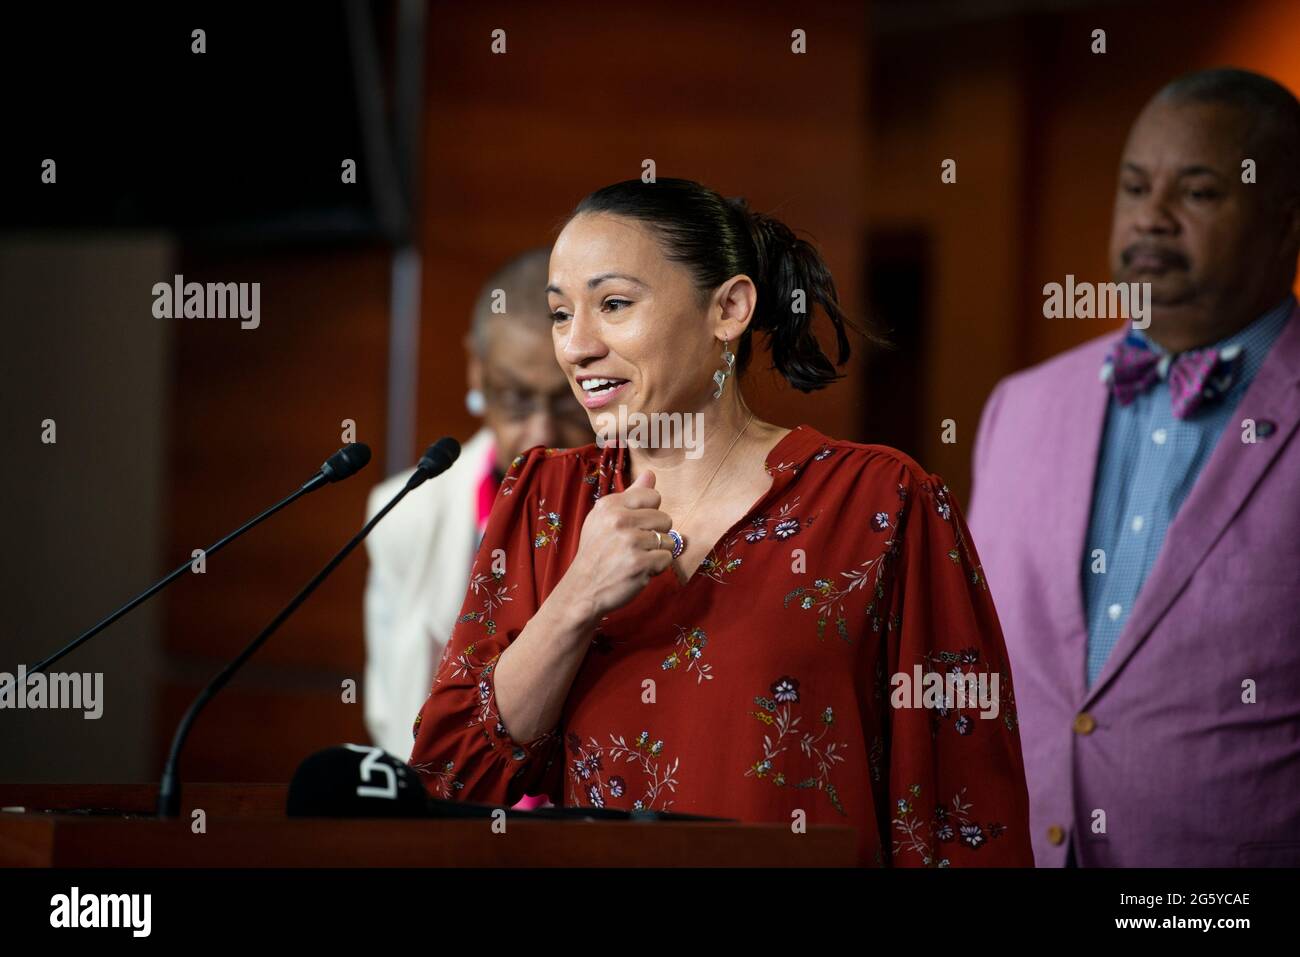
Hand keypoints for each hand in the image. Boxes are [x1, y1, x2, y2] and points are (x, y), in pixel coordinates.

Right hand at [560, 469, 673, 622]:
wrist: (582, 590)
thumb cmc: (596, 553)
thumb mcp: (604, 518)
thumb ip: (631, 495)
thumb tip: (651, 474)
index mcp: (610, 505)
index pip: (653, 496)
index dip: (649, 513)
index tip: (635, 526)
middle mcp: (619, 520)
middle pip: (665, 518)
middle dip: (656, 534)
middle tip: (635, 546)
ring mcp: (630, 542)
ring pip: (669, 540)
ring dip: (657, 553)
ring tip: (636, 558)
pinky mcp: (640, 563)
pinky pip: (667, 559)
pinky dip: (657, 568)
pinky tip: (639, 570)